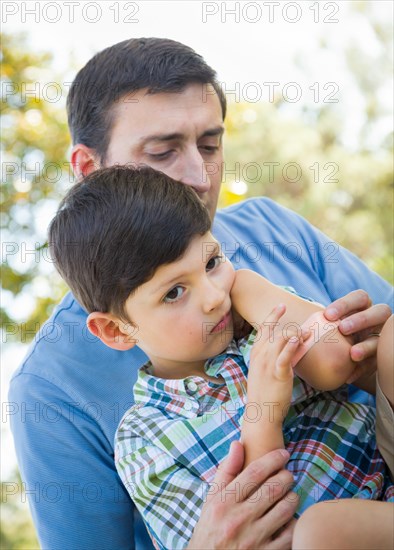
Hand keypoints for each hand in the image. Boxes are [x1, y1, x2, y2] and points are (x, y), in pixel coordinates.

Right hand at [188, 442, 297, 549]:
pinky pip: (290, 534)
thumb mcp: (211, 499)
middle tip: (288, 474)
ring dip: (292, 497)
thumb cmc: (211, 529)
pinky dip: (294, 523)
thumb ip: (226, 471)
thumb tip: (238, 443)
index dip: (272, 459)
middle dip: (286, 476)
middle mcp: (238, 519)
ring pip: (285, 509)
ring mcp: (253, 539)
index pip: (254, 473)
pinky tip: (290, 518)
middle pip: (273, 488)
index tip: (283, 453)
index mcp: (224, 502)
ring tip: (289, 494)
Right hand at [248, 304, 306, 422]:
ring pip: (279, 340)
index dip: (272, 315)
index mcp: (256, 354)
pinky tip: (299, 339)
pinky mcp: (278, 374)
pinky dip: (291, 345)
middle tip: (295, 316)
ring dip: (294, 332)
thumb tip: (294, 344)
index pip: (263, 329)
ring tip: (306, 331)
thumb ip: (279, 356)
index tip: (281, 305)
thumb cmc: (265, 393)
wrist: (261, 412)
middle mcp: (260, 356)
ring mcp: (268, 364)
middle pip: (271, 331)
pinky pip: (285, 356)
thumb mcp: (267, 370)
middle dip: (283, 320)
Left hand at [324, 290, 390, 382]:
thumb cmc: (332, 335)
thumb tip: (293, 332)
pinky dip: (361, 370)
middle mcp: (375, 319)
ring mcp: (379, 338)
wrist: (345, 357)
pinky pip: (374, 364)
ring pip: (380, 339)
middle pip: (380, 312)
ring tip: (353, 354)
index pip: (359, 297)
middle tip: (343, 328)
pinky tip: (348, 376)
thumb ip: (317, 325)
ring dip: (366, 346)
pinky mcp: (379, 358)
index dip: (346, 303)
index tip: (328, 315)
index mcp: (362, 306)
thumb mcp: (327, 327)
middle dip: (362, 319)